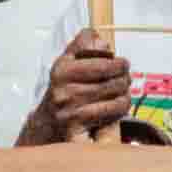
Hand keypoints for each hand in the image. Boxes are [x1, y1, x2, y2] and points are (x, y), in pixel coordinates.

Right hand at [20, 30, 131, 145]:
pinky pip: (111, 117)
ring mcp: (70, 112)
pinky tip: (116, 109)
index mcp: (62, 70)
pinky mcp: (78, 130)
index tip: (123, 64)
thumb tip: (102, 42)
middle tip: (124, 80)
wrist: (46, 123)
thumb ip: (82, 45)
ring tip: (121, 95)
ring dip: (125, 97)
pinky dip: (118, 112)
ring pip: (116, 101)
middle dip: (125, 80)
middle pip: (113, 82)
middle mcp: (64, 92)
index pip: (103, 65)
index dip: (119, 64)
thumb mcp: (67, 61)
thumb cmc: (63, 89)